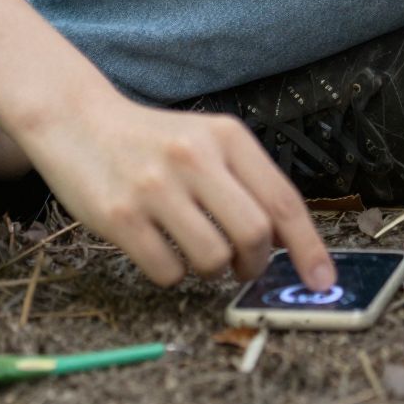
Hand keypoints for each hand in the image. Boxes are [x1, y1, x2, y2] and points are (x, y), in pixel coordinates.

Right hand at [20, 90, 334, 291]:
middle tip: (244, 267)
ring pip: (212, 259)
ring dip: (213, 271)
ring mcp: (156, 187)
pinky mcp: (120, 217)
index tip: (323, 282)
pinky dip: (173, 275)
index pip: (283, 200)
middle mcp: (195, 157)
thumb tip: (287, 241)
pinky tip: (162, 250)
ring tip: (198, 250)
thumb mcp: (209, 142)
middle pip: (254, 234)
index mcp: (228, 137)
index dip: (308, 247)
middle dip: (255, 264)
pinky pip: (167, 272)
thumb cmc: (155, 142)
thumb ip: (248, 183)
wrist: (79, 121)